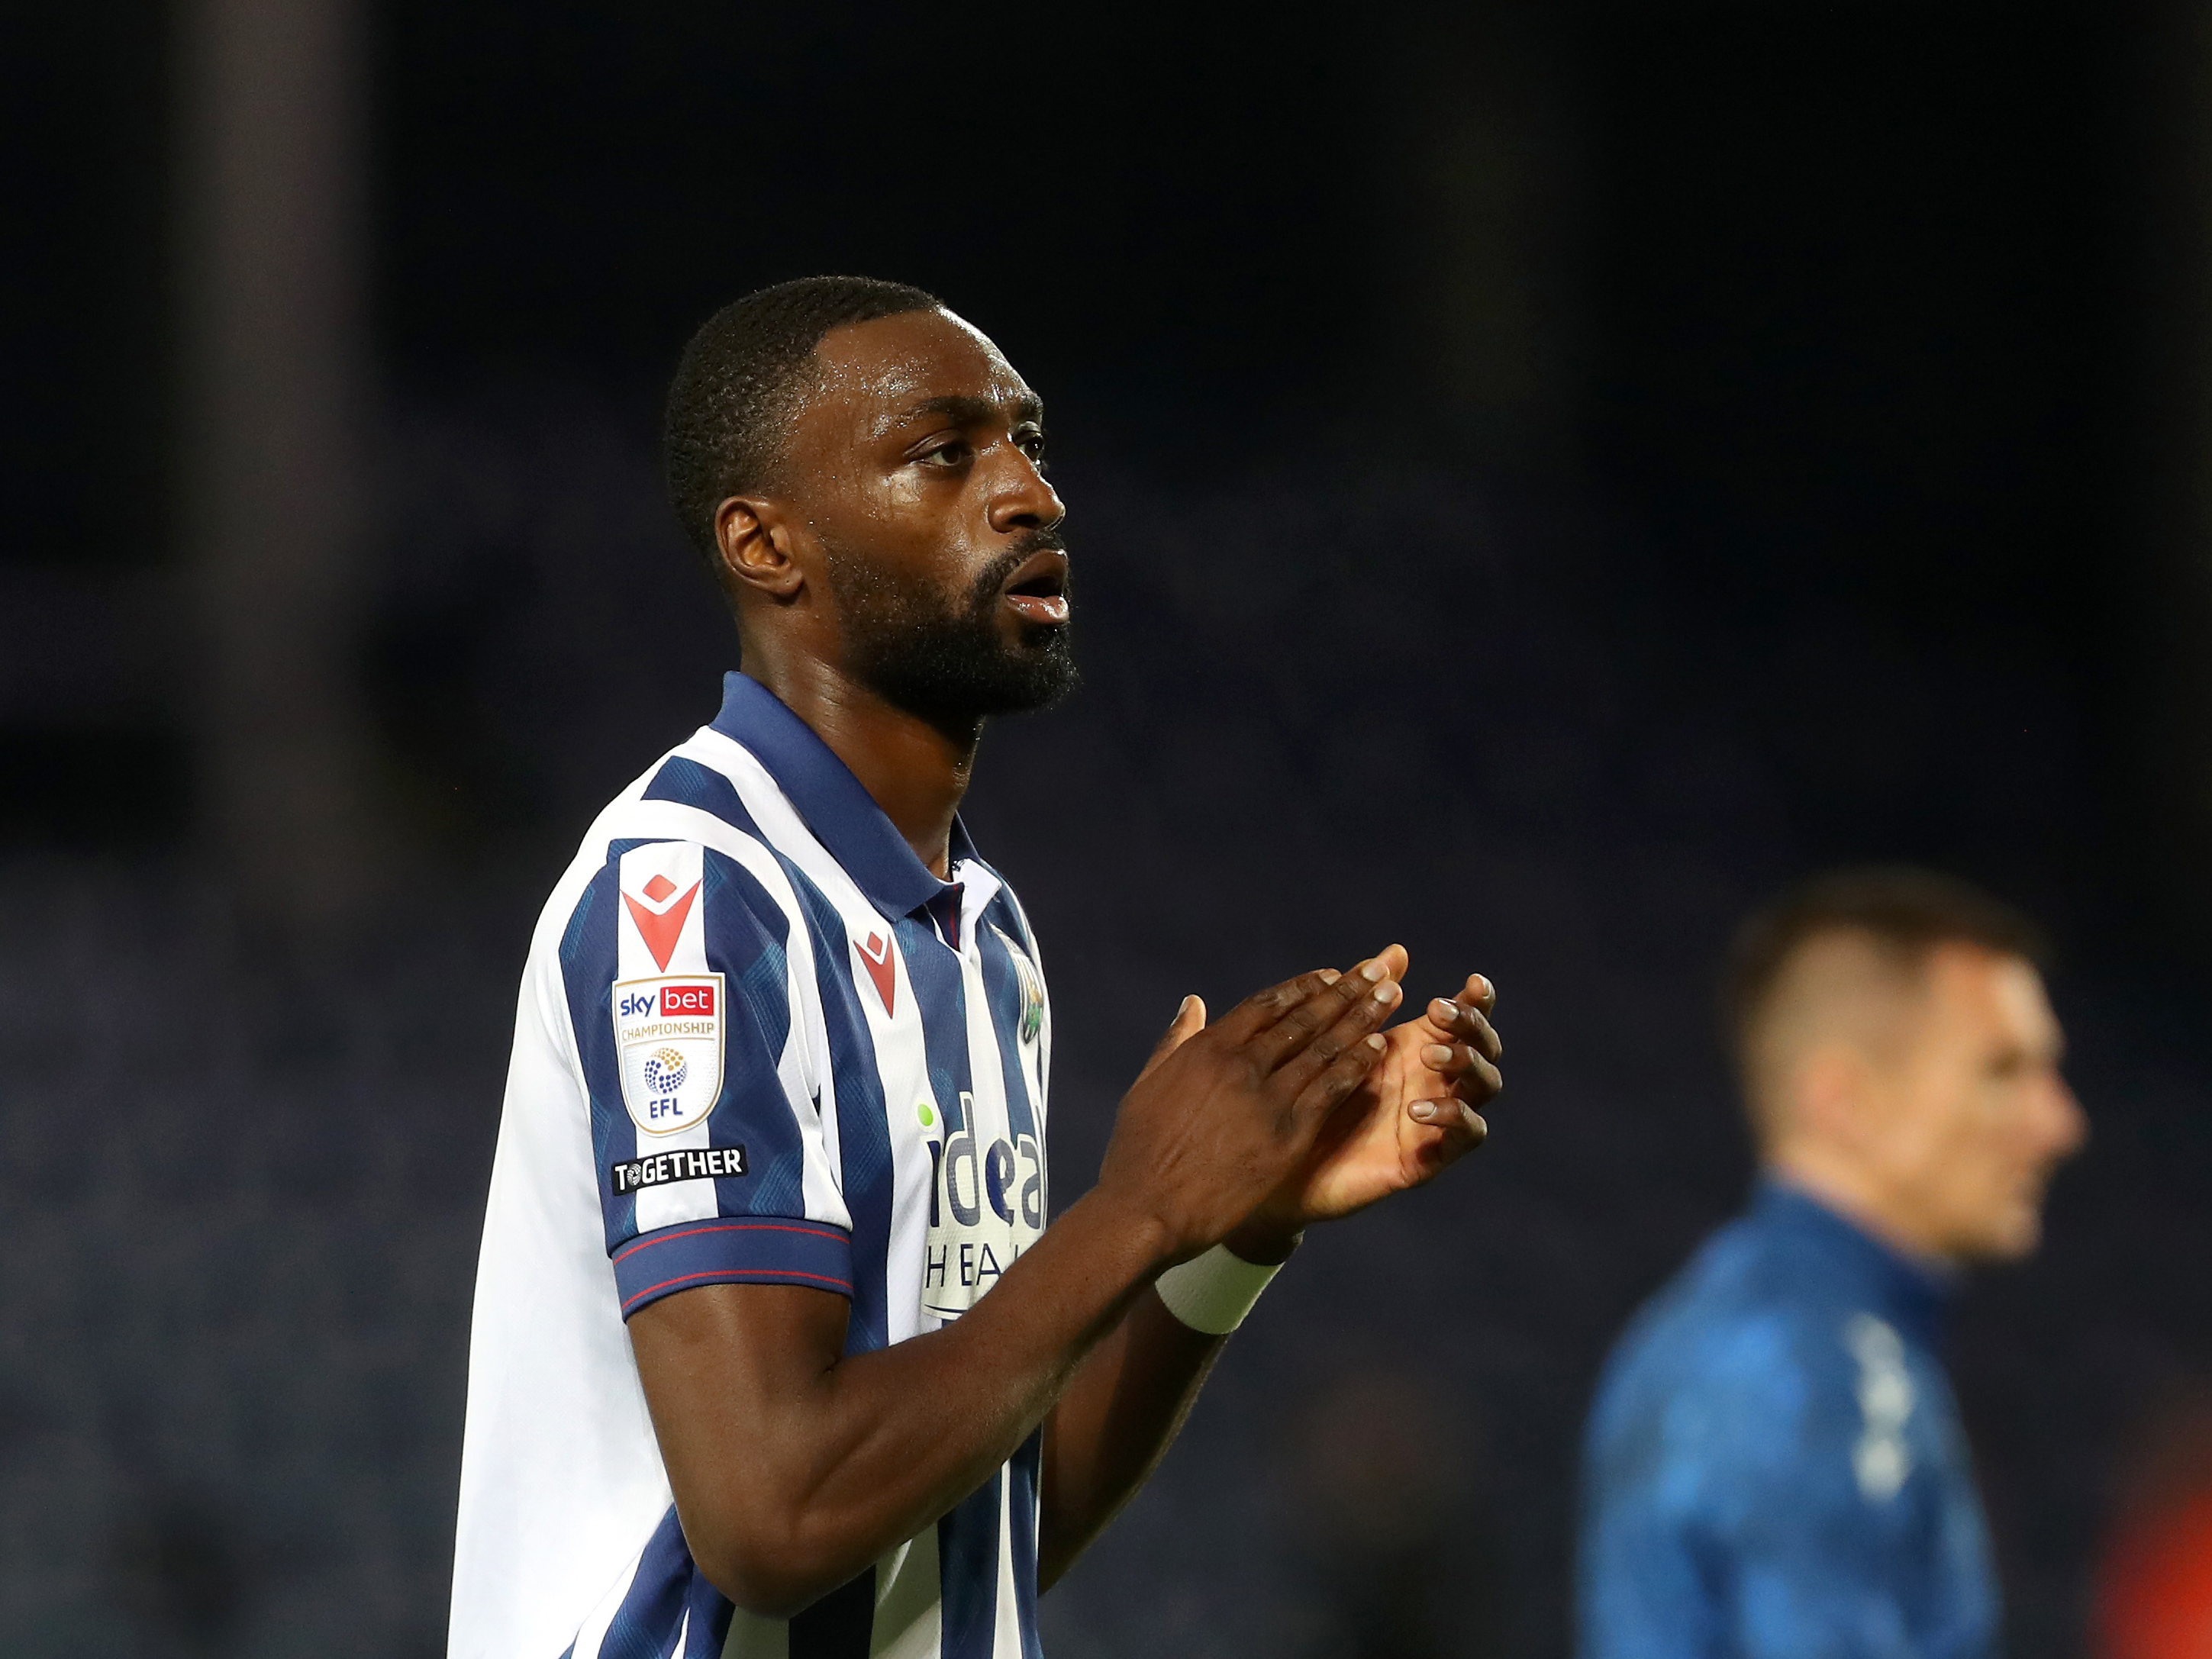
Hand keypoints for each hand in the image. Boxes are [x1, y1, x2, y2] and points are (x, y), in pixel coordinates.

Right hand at [1092, 952, 1407, 1264]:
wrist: (1147, 1210)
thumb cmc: (1139, 1152)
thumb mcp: (1148, 1084)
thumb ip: (1176, 1040)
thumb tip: (1193, 1003)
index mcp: (1207, 1049)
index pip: (1265, 1005)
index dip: (1302, 988)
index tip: (1329, 975)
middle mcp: (1241, 1065)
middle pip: (1304, 1019)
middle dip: (1344, 991)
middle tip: (1376, 971)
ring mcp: (1267, 1100)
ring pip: (1325, 1049)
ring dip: (1361, 1019)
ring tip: (1389, 997)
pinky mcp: (1288, 1137)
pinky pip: (1332, 1091)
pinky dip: (1357, 1065)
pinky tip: (1378, 1048)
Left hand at [1225, 966, 1500, 1258]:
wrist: (1274, 1166)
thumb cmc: (1301, 1099)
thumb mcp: (1330, 1043)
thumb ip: (1361, 998)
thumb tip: (1394, 950)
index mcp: (1414, 1047)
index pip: (1465, 1018)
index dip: (1478, 1001)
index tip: (1473, 981)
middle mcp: (1434, 1080)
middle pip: (1485, 1046)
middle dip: (1472, 1026)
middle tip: (1438, 1012)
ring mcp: (1436, 1118)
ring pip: (1485, 1086)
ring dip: (1466, 1062)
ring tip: (1428, 1053)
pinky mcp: (1427, 1156)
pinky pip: (1465, 1136)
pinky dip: (1453, 1115)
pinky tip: (1419, 1106)